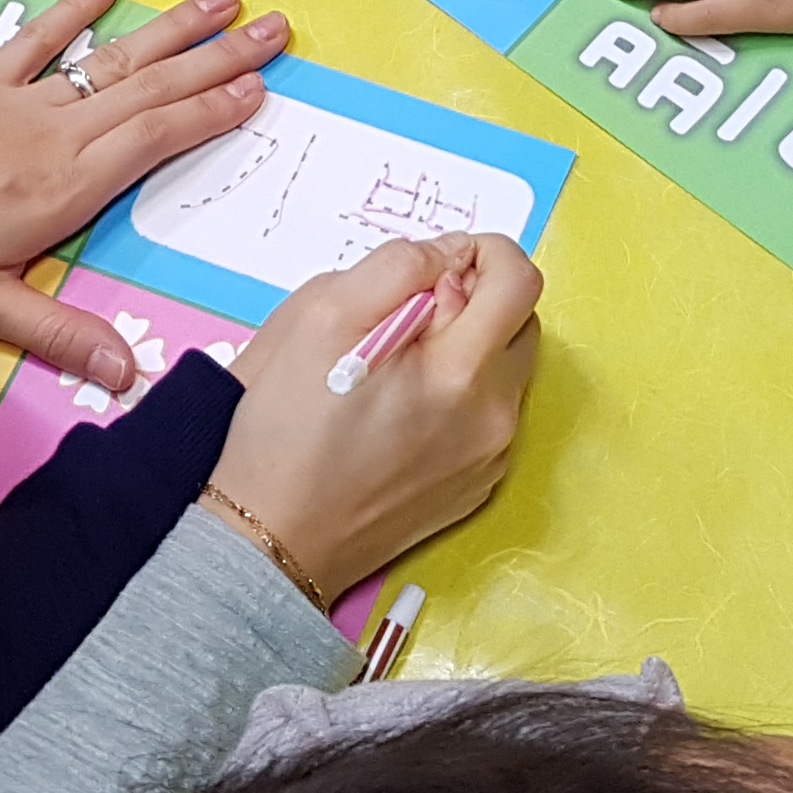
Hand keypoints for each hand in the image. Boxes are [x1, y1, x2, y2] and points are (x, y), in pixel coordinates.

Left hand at [0, 0, 285, 390]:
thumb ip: (63, 335)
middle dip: (219, 60)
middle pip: (154, 88)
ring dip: (173, 28)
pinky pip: (39, 36)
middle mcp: (58, 135)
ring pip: (114, 56)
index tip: (260, 91)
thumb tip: (129, 374)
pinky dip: (77, 7)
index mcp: (69, 188)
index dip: (212, 113)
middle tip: (274, 30)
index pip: (158, 140)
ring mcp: (22, 100)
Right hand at [207, 232, 542, 597]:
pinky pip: (487, 417)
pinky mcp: (474, 487)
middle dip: (475, 302)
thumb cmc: (285, 429)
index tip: (438, 267)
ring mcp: (488, 459)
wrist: (271, 538)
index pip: (519, 281)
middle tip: (406, 316)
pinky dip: (458, 396)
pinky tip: (399, 411)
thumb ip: (398, 267)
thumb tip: (451, 254)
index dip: (482, 254)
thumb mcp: (320, 315)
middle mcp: (492, 419)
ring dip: (466, 349)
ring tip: (396, 366)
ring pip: (504, 371)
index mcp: (462, 374)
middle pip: (521, 324)